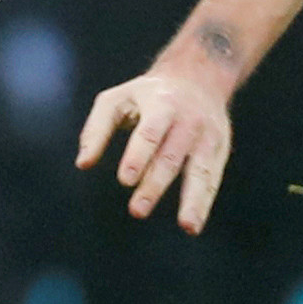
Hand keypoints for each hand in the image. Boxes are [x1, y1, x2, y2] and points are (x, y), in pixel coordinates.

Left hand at [75, 69, 233, 233]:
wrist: (199, 77)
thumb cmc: (147, 94)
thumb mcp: (116, 98)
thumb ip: (96, 128)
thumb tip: (83, 163)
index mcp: (161, 104)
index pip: (150, 133)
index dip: (138, 156)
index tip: (125, 179)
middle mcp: (188, 121)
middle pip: (171, 156)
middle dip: (155, 184)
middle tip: (137, 210)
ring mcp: (207, 137)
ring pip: (201, 171)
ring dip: (193, 201)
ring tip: (186, 226)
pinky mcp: (219, 150)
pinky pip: (212, 180)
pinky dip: (204, 203)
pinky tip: (193, 225)